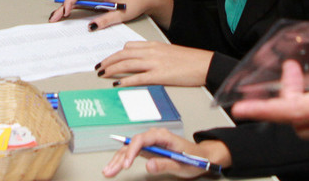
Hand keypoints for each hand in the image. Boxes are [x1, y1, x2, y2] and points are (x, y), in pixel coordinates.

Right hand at [46, 0, 172, 29]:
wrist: (145, 0)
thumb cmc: (135, 2)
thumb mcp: (121, 14)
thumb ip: (106, 20)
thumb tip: (91, 26)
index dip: (69, 2)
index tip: (66, 13)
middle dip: (62, 7)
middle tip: (53, 18)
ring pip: (77, 1)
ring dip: (66, 9)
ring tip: (56, 18)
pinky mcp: (99, 2)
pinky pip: (83, 5)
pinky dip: (74, 10)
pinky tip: (68, 17)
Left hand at [98, 41, 212, 87]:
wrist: (204, 64)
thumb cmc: (189, 60)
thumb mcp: (168, 51)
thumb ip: (154, 54)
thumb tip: (141, 60)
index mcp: (153, 45)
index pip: (128, 47)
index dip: (115, 53)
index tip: (107, 59)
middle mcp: (151, 52)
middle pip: (123, 55)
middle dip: (108, 61)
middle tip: (99, 67)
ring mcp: (154, 63)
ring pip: (127, 64)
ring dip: (112, 69)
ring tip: (103, 74)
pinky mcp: (159, 75)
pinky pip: (137, 77)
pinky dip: (125, 80)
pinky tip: (117, 83)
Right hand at [102, 128, 229, 178]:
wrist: (201, 156)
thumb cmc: (194, 159)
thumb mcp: (182, 165)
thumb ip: (165, 164)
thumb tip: (149, 165)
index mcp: (162, 136)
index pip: (142, 139)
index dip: (132, 151)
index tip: (126, 164)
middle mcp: (153, 137)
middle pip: (132, 144)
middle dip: (120, 158)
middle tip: (110, 171)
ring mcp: (149, 143)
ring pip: (129, 149)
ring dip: (117, 160)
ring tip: (107, 171)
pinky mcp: (148, 150)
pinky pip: (132, 153)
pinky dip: (122, 161)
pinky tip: (114, 167)